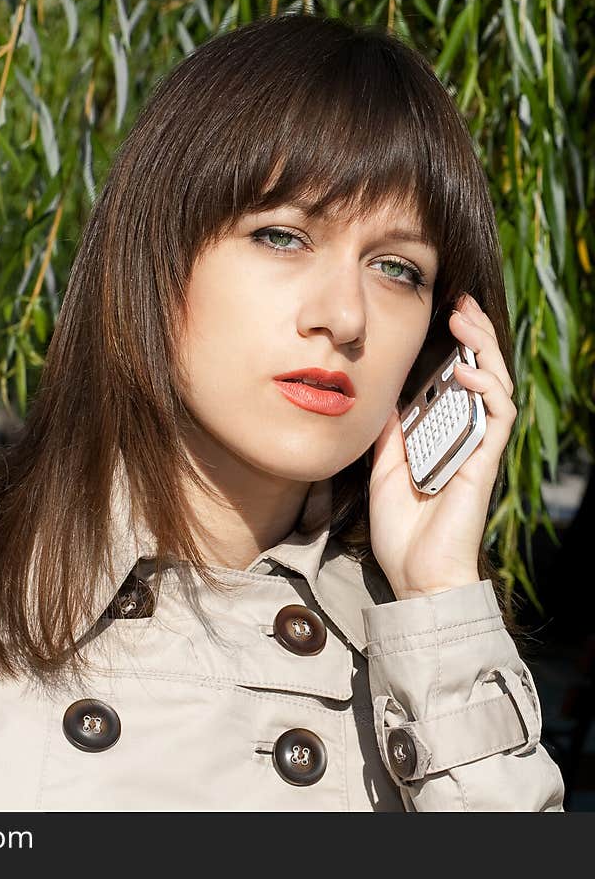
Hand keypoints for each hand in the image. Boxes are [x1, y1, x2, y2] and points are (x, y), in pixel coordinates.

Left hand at [368, 292, 516, 599]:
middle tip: (460, 303)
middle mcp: (465, 437)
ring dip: (482, 351)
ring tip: (466, 319)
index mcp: (442, 436)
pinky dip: (486, 391)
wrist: (416, 576)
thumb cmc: (403, 529)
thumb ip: (390, 435)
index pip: (456, 380)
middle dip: (473, 335)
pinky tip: (468, 370)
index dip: (455, 346)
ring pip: (495, 388)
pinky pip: (496, 420)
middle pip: (481, 375)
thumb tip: (383, 399)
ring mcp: (478, 449)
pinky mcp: (483, 464)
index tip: (441, 312)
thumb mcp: (384, 470)